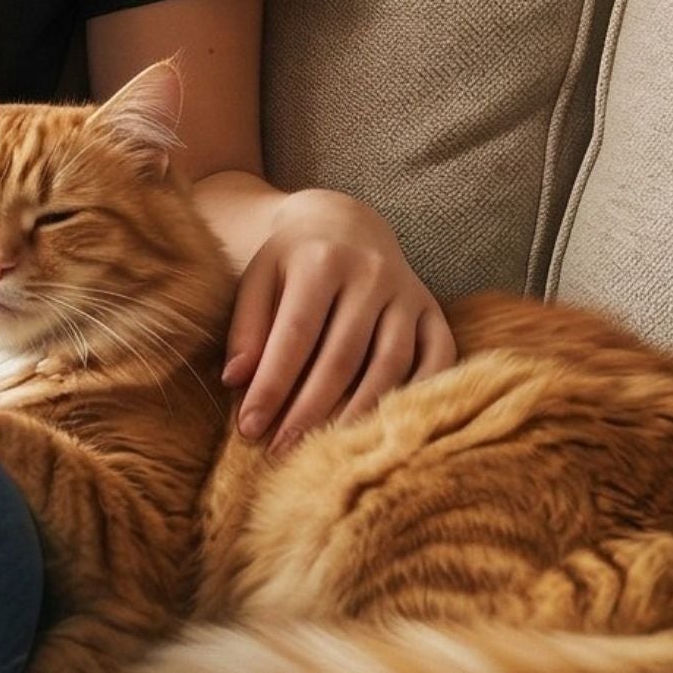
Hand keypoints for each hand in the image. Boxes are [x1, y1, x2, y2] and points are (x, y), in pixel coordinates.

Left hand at [221, 189, 456, 454]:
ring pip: (389, 364)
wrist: (345, 222)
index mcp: (321, 261)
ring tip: (329, 450)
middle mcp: (371, 274)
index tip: (249, 427)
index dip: (272, 385)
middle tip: (282, 449)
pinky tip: (391, 427)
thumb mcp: (259, 277)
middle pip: (341, 357)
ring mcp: (407, 292)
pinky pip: (437, 358)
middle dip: (309, 409)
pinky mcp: (432, 308)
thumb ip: (247, 326)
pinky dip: (418, 395)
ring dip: (358, 413)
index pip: (295, 335)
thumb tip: (235, 380)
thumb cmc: (292, 259)